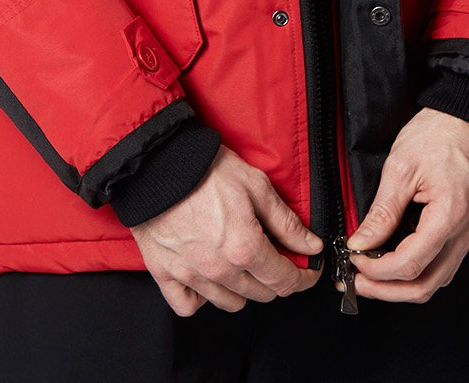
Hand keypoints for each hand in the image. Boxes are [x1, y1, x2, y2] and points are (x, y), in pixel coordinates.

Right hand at [128, 144, 324, 315]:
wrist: (158, 163)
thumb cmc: (205, 169)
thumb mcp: (256, 185)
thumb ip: (286, 221)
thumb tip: (310, 245)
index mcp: (245, 247)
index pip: (285, 281)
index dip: (303, 277)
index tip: (308, 271)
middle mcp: (220, 269)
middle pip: (261, 293)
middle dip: (275, 278)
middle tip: (274, 256)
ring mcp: (192, 276)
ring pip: (230, 302)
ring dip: (243, 288)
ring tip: (241, 264)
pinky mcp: (165, 274)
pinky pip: (189, 306)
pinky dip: (202, 298)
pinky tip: (208, 280)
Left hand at [339, 107, 468, 303]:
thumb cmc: (440, 133)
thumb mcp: (401, 167)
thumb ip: (382, 211)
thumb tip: (361, 243)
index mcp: (449, 215)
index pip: (410, 264)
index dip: (377, 271)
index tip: (354, 262)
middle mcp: (464, 232)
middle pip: (426, 285)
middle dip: (387, 290)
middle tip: (357, 283)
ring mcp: (468, 233)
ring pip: (436, 280)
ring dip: (402, 285)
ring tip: (371, 276)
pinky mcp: (465, 228)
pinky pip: (443, 263)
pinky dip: (418, 270)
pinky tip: (394, 260)